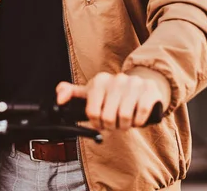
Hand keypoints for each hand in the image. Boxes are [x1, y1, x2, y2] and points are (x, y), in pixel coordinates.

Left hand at [55, 69, 170, 129]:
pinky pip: (141, 114)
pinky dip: (138, 122)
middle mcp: (117, 79)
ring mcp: (134, 84)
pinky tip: (136, 118)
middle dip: (111, 126)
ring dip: (125, 125)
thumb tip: (58, 98)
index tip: (100, 122)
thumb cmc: (113, 93)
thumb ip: (72, 93)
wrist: (141, 84)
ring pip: (125, 117)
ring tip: (125, 121)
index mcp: (100, 81)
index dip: (96, 123)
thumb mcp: (91, 91)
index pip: (92, 112)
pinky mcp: (149, 90)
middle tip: (114, 124)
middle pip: (108, 117)